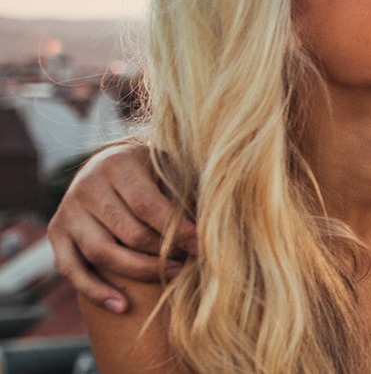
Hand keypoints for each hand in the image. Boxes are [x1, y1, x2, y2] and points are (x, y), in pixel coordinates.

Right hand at [48, 142, 195, 312]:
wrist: (110, 167)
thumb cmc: (152, 172)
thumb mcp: (168, 170)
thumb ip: (183, 194)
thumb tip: (213, 228)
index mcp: (116, 165)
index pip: (148, 206)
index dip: (176, 230)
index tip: (201, 246)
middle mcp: (86, 187)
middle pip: (127, 233)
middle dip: (161, 253)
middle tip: (188, 263)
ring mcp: (68, 212)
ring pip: (101, 254)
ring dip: (139, 271)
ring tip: (172, 276)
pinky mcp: (56, 234)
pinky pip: (72, 270)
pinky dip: (95, 291)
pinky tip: (122, 306)